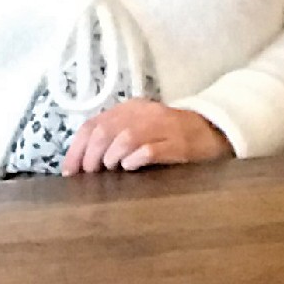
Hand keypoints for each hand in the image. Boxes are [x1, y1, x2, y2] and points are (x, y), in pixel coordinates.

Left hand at [60, 99, 234, 175]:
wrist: (213, 132)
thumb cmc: (169, 136)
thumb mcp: (140, 128)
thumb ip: (113, 137)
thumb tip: (80, 163)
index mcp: (131, 108)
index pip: (93, 124)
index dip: (77, 150)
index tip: (70, 172)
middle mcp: (145, 113)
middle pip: (106, 131)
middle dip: (91, 156)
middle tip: (91, 175)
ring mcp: (163, 128)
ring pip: (125, 138)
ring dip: (111, 158)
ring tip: (112, 170)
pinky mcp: (178, 145)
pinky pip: (148, 151)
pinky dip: (134, 161)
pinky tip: (131, 168)